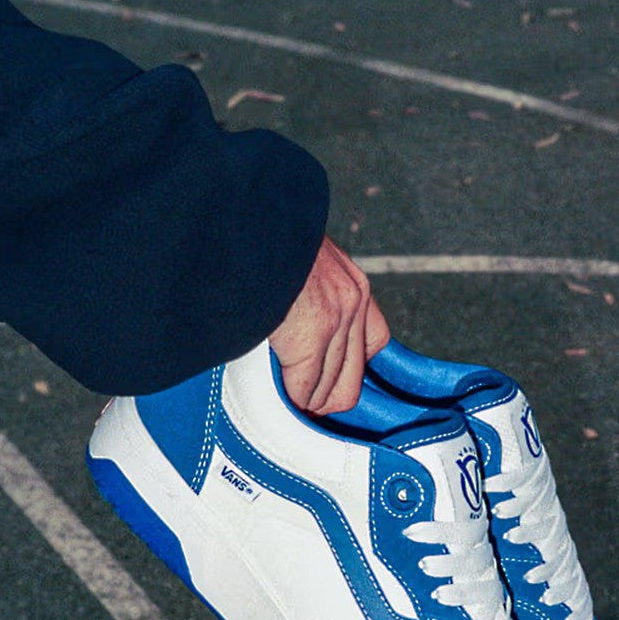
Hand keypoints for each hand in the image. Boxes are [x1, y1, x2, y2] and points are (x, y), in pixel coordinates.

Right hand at [269, 235, 389, 414]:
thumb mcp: (300, 261)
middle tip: (299, 405)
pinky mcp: (313, 330)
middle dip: (324, 397)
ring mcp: (338, 317)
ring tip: (284, 405)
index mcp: (352, 284)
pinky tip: (278, 399)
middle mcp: (354, 301)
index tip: (322, 382)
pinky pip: (305, 388)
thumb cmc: (260, 236)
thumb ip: (309, 294)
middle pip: (352, 379)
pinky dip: (290, 399)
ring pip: (329, 389)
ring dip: (304, 401)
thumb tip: (291, 327)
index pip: (372, 344)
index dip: (345, 370)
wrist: (246, 214)